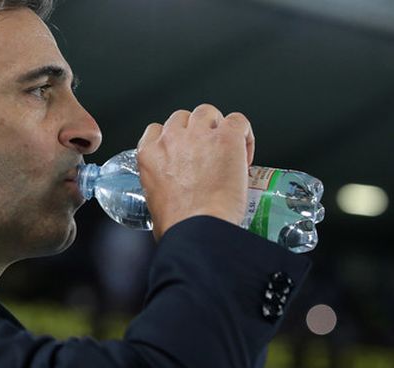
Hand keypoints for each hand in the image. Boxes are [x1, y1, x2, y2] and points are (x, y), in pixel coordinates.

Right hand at [136, 104, 254, 238]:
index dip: (173, 139)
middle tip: (206, 153)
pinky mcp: (227, 137)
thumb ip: (160, 186)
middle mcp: (171, 139)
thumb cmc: (177, 224)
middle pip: (183, 117)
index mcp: (149, 154)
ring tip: (225, 149)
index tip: (182, 153)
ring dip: (216, 126)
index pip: (157, 129)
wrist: (197, 228)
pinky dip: (243, 134)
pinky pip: (238, 121)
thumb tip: (173, 195)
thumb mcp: (152, 201)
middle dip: (195, 131)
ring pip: (207, 112)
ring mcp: (199, 135)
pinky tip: (244, 153)